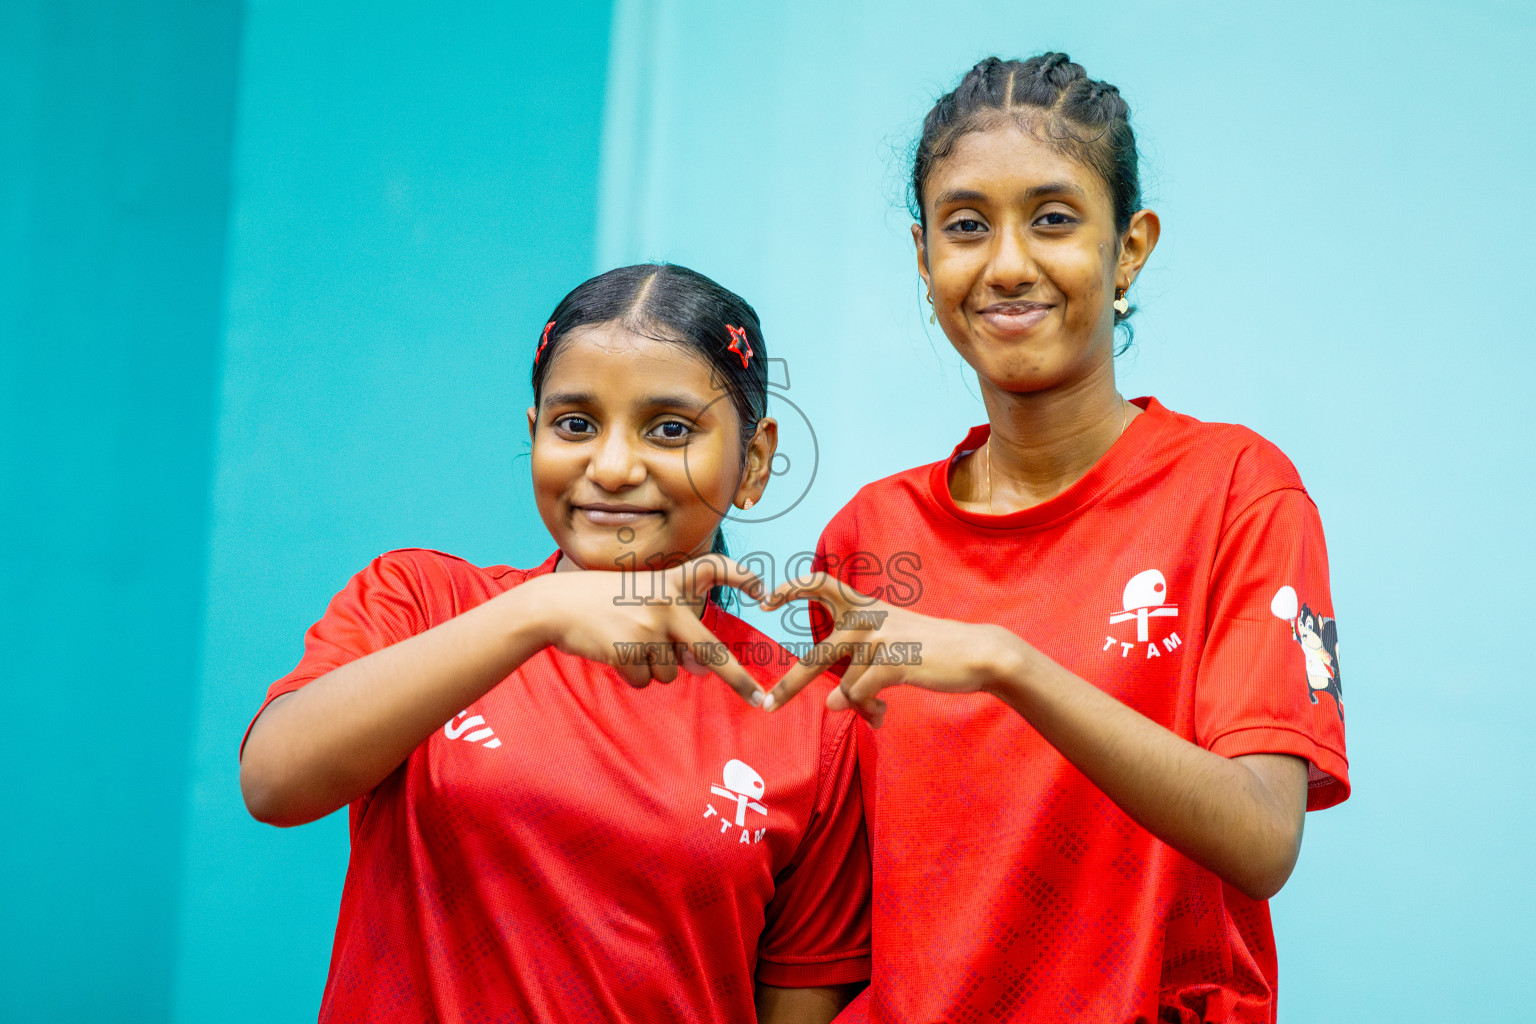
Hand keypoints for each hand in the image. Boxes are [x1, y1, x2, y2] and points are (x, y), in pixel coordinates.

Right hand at [523, 554, 769, 704]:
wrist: (555, 605)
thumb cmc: (603, 604)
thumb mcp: (643, 604)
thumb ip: (674, 630)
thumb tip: (701, 669)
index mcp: (670, 583)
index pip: (712, 569)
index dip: (740, 577)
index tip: (764, 591)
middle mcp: (666, 605)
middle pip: (711, 651)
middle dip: (738, 679)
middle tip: (760, 701)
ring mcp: (648, 629)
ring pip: (669, 672)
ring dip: (651, 667)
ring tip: (625, 642)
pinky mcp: (629, 651)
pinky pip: (643, 680)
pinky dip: (630, 674)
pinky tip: (612, 651)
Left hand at [760, 572, 1024, 725]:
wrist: (975, 653)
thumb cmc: (930, 652)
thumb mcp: (890, 649)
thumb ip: (858, 672)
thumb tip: (834, 705)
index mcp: (865, 606)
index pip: (821, 583)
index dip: (791, 588)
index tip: (765, 599)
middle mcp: (867, 618)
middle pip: (817, 656)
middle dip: (791, 685)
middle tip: (768, 705)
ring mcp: (880, 637)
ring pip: (847, 687)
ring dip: (862, 707)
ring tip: (879, 713)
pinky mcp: (893, 660)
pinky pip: (862, 695)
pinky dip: (868, 710)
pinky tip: (881, 717)